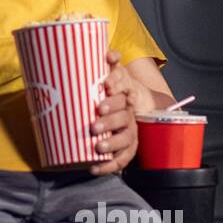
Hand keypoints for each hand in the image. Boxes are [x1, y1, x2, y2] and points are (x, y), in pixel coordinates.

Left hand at [90, 51, 138, 175]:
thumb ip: (106, 65)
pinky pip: (122, 159)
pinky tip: (93, 168)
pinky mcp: (126, 149)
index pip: (124, 90)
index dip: (116, 88)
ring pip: (126, 139)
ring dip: (112, 144)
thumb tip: (109, 53)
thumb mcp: (106, 77)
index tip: (104, 88)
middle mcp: (129, 114)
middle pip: (124, 117)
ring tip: (98, 147)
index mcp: (123, 94)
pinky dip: (108, 166)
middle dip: (110, 121)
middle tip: (94, 125)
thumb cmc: (104, 93)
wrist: (120, 110)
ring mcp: (129, 132)